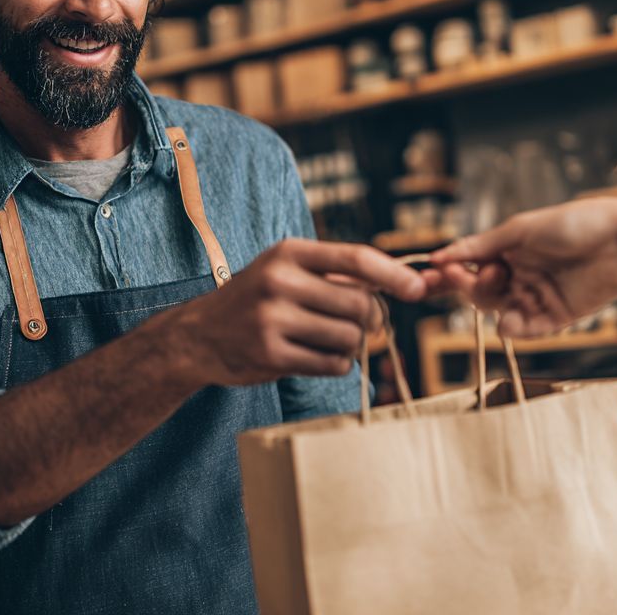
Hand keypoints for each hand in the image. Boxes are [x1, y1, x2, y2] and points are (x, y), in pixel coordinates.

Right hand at [146, 238, 424, 386]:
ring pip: (350, 337)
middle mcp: (280, 281)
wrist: (198, 335)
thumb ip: (335, 273)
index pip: (356, 258)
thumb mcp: (287, 270)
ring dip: (352, 345)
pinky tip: (315, 357)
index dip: (393, 275)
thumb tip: (401, 281)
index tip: (418, 289)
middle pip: (360, 304)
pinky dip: (336, 364)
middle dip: (370, 319)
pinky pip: (332, 364)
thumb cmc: (256, 299)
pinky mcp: (272, 355)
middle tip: (359, 324)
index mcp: (289, 252)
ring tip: (328, 340)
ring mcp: (273, 320)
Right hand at [426, 198, 616, 337]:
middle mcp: (520, 274)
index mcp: (510, 249)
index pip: (471, 266)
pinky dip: (513, 328)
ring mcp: (536, 297)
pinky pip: (523, 329)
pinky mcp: (555, 318)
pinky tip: (511, 318)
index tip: (432, 273)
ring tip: (500, 282)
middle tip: (473, 273)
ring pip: (497, 311)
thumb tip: (439, 256)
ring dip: (490, 302)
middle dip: (470, 284)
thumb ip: (480, 245)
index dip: (450, 272)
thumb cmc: (574, 224)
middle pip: (480, 291)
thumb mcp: (520, 229)